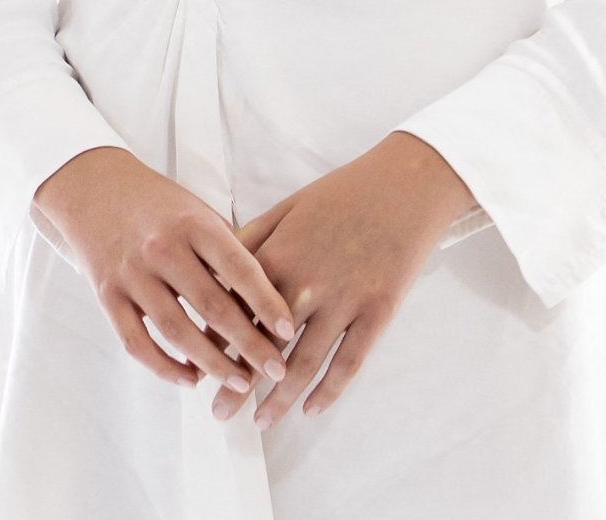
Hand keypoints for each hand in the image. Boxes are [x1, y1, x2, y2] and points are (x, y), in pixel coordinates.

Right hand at [32, 147, 295, 392]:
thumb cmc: (158, 202)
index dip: (267, 303)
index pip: (239, 268)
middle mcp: (163, 249)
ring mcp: (132, 274)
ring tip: (240, 382)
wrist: (94, 187)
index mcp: (193, 224)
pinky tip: (190, 379)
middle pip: (212, 307)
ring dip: (212, 364)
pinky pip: (137, 342)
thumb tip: (264, 293)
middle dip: (248, 345)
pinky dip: (165, 367)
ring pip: (177, 332)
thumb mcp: (197, 209)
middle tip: (276, 370)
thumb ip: (226, 246)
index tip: (290, 331)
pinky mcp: (107, 295)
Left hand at [196, 133, 477, 429]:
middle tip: (219, 414)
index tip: (200, 369)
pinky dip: (330, 391)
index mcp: (279, 256)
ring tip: (260, 423)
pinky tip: (313, 410)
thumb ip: (252, 241)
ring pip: (304, 363)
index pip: (237, 310)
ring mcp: (345, 301)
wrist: (405, 183)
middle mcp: (307, 284)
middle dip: (238, 384)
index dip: (216, 343)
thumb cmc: (344, 191)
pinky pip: (350, 362)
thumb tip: (218, 273)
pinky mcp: (378, 311)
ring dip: (280, 399)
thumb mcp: (289, 207)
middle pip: (264, 346)